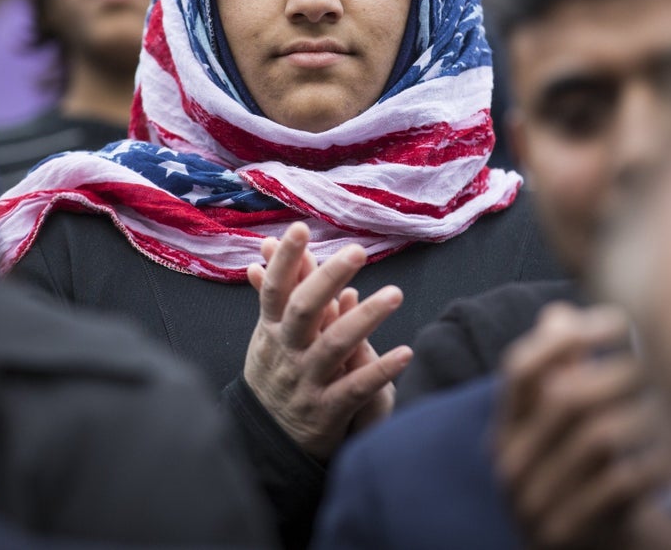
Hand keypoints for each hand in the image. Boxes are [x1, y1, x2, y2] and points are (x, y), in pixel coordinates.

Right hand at [243, 222, 411, 460]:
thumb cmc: (276, 373)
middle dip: (327, 278)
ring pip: (334, 346)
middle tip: (357, 251)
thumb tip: (265, 249)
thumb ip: (274, 293)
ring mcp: (306, 381)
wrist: (269, 441)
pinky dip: (379, 370)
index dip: (285, 259)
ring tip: (395, 293)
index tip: (299, 228)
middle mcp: (286, 352)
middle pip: (304, 310)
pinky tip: (405, 352)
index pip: (275, 288)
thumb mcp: (266, 334)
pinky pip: (356, 389)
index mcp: (271, 330)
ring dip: (365, 318)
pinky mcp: (327, 411)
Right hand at [494, 303, 670, 549]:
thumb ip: (561, 373)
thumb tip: (559, 313)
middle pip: (563, 399)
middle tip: (665, 358)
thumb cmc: (588, 483)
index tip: (614, 319)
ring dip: (645, 416)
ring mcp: (536, 503)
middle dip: (620, 372)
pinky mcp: (570, 534)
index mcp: (506, 432)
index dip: (562, 339)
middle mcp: (511, 466)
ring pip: (595, 439)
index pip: (520, 370)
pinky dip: (654, 464)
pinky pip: (618, 485)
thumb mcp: (567, 430)